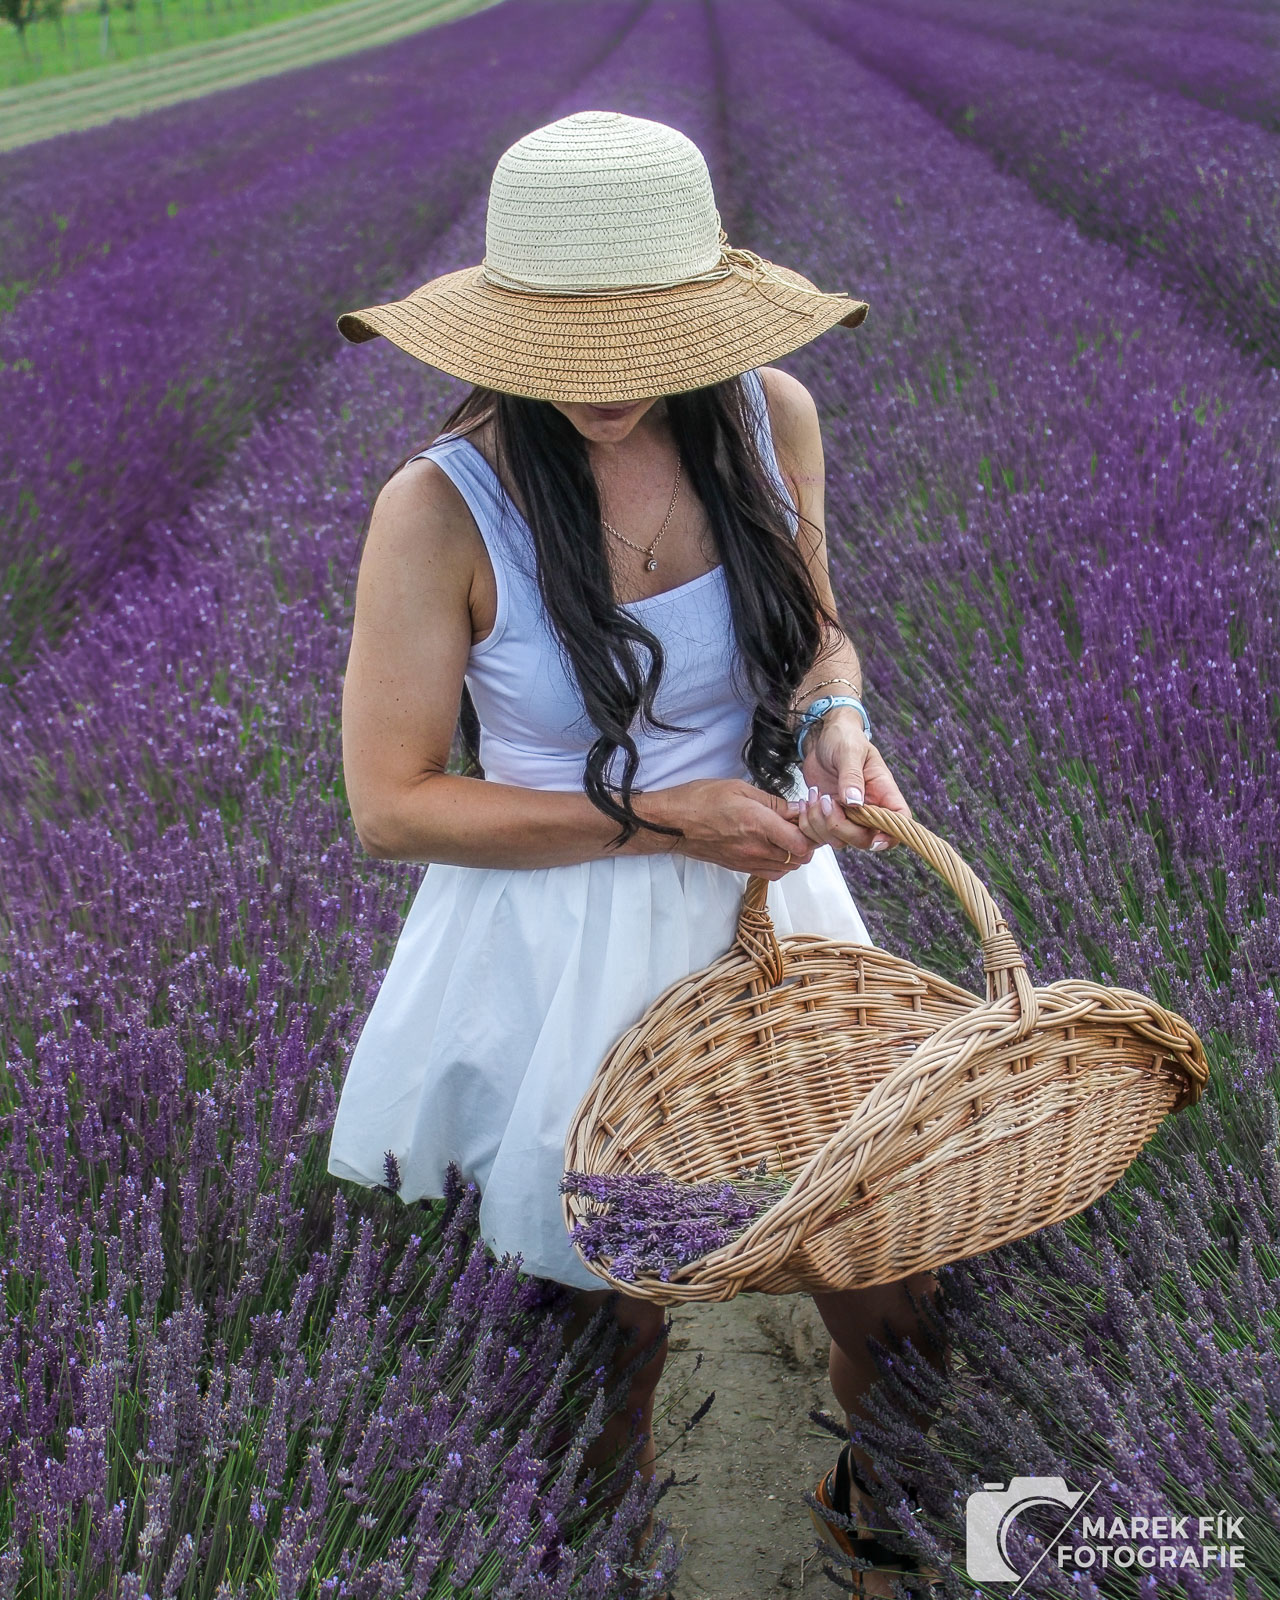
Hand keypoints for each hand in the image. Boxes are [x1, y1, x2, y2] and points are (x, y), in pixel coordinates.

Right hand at [637, 778, 815, 880]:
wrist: (672, 823)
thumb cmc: (701, 800)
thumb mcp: (740, 789)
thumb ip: (774, 802)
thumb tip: (797, 808)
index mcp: (758, 824)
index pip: (801, 842)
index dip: (811, 832)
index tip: (806, 818)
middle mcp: (756, 848)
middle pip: (800, 858)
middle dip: (806, 842)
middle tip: (800, 825)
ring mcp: (748, 861)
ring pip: (788, 868)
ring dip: (794, 853)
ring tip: (786, 835)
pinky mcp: (740, 868)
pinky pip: (772, 873)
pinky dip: (780, 863)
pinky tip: (773, 847)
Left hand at [797, 707, 911, 851]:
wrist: (822, 738)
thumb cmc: (844, 738)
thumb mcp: (849, 751)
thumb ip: (852, 776)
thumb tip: (855, 802)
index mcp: (883, 792)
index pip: (899, 822)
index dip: (890, 836)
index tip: (873, 838)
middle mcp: (869, 808)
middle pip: (865, 839)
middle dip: (841, 827)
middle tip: (827, 801)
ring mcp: (848, 816)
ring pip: (840, 841)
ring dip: (820, 824)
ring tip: (813, 795)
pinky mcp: (828, 817)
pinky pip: (819, 835)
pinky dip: (808, 824)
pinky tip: (805, 801)